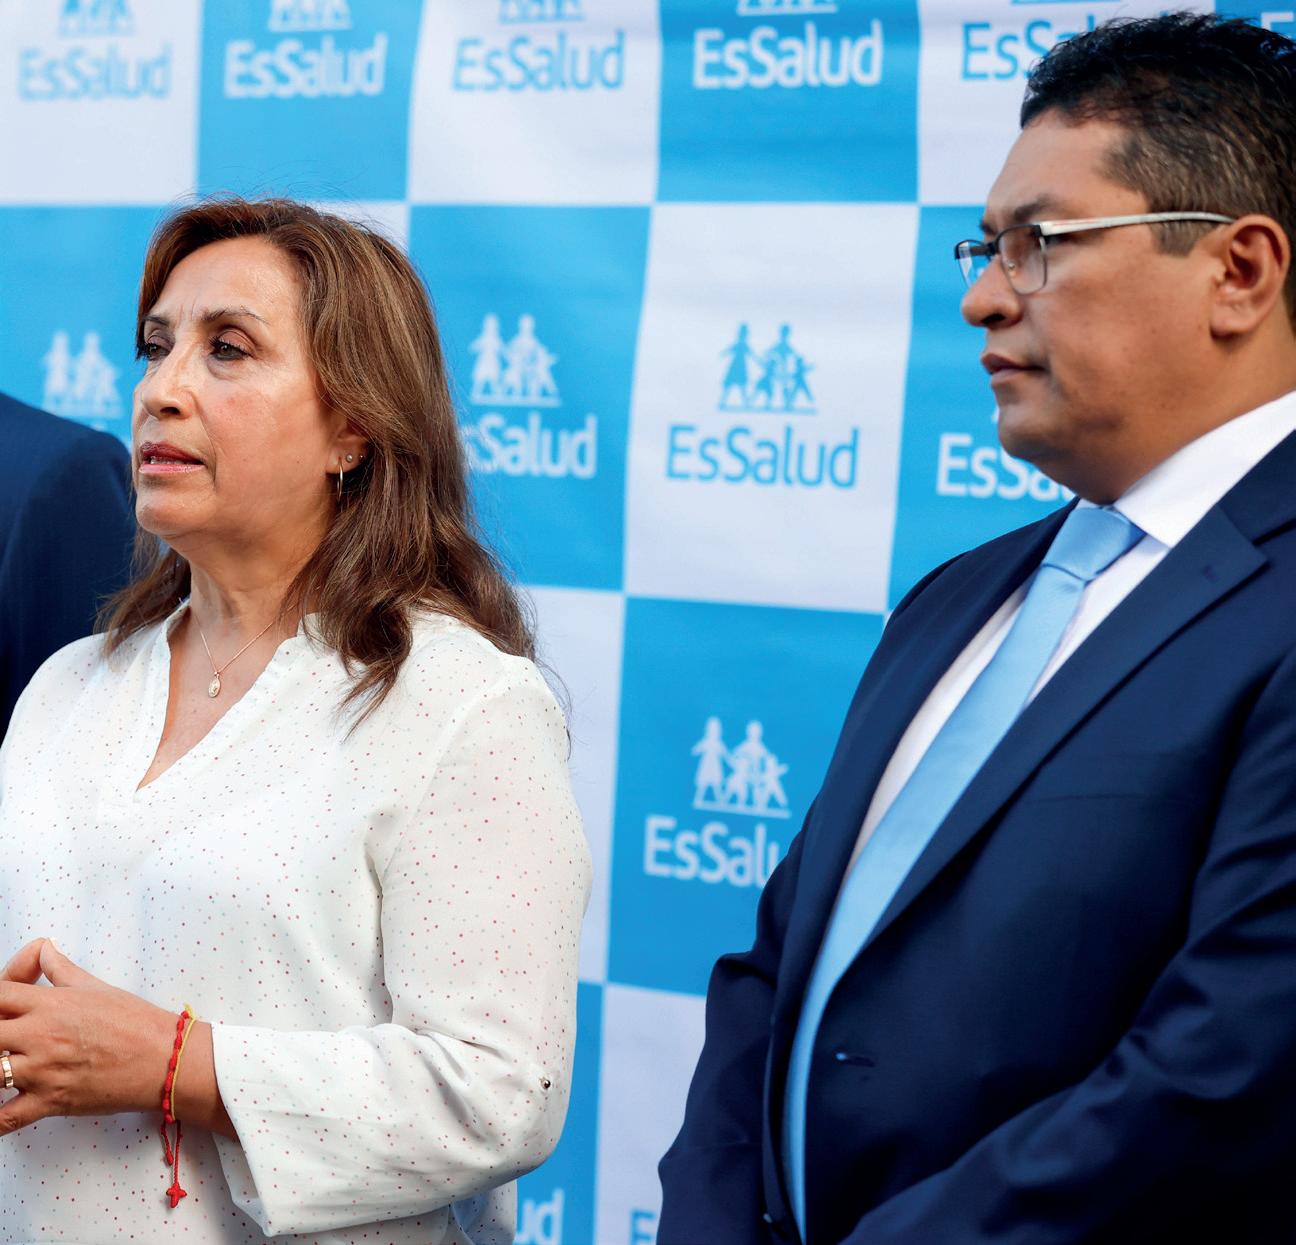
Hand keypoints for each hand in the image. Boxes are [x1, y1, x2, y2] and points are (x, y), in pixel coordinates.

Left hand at [0, 939, 175, 1135]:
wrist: (164, 1058)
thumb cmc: (136, 1023)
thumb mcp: (96, 987)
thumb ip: (61, 969)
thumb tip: (44, 949)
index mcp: (51, 1004)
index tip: (2, 1006)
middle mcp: (40, 1035)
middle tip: (5, 1039)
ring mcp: (42, 1071)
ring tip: (4, 1067)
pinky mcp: (49, 1101)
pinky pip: (6, 1119)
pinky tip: (0, 1109)